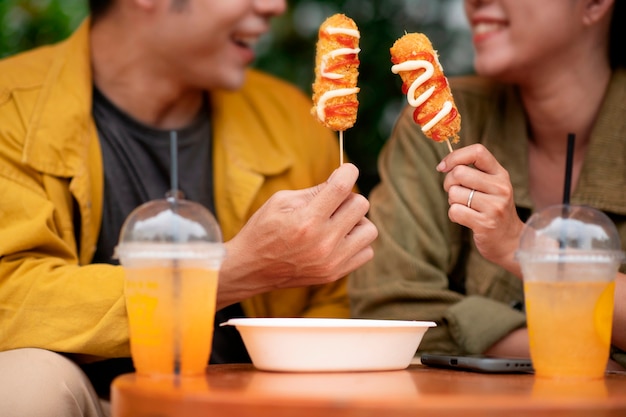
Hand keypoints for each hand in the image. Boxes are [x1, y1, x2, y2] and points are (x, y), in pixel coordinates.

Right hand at [217, 163, 377, 307]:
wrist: (250, 269)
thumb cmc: (263, 231)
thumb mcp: (281, 201)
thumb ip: (314, 190)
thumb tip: (342, 178)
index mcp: (307, 220)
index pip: (342, 187)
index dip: (348, 172)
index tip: (347, 170)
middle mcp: (323, 242)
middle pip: (360, 205)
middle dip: (348, 197)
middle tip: (332, 202)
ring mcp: (331, 261)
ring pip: (369, 229)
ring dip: (355, 222)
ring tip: (336, 223)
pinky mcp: (335, 274)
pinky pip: (366, 251)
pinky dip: (356, 242)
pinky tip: (338, 240)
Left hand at [436, 144, 523, 275]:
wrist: (511, 240)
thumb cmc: (493, 209)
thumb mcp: (491, 186)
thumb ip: (473, 172)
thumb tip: (443, 165)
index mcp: (500, 174)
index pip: (478, 152)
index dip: (455, 156)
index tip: (443, 167)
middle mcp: (501, 187)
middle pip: (459, 173)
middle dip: (448, 183)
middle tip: (455, 192)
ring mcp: (494, 206)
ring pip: (454, 193)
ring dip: (452, 201)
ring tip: (465, 207)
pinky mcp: (485, 223)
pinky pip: (454, 211)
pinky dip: (454, 215)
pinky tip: (466, 219)